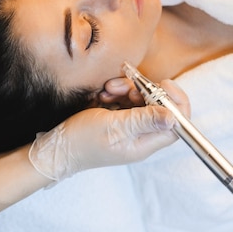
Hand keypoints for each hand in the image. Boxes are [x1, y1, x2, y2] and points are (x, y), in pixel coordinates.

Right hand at [29, 79, 189, 180]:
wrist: (56, 147)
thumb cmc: (81, 140)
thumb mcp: (114, 127)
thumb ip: (144, 120)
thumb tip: (174, 117)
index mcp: (144, 144)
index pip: (176, 124)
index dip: (175, 102)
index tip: (163, 84)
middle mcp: (140, 137)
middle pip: (157, 108)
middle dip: (143, 91)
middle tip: (124, 86)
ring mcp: (128, 129)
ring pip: (140, 101)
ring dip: (126, 90)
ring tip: (107, 90)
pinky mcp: (116, 121)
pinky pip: (125, 101)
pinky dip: (116, 94)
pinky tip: (102, 95)